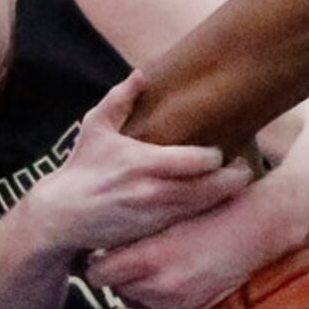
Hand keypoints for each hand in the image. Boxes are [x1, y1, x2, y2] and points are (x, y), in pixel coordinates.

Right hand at [31, 70, 250, 253]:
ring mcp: (158, 216)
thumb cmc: (81, 168)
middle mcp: (155, 191)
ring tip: (237, 183)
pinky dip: (208, 213)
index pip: (199, 160)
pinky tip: (217, 204)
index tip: (223, 149)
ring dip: (226, 196)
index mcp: (144, 162)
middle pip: (213, 187)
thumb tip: (141, 74)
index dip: (218, 156)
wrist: (62, 217)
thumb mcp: (95, 128)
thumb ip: (120, 99)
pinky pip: (193, 223)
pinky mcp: (157, 233)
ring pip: (207, 208)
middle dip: (235, 177)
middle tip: (245, 167)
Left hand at [86, 205, 258, 308]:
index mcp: (150, 257)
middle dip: (113, 273)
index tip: (96, 253)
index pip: (99, 272)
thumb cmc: (211, 210)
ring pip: (132, 299)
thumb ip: (134, 231)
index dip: (95, 263)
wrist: (253, 227)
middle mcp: (160, 286)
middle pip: (115, 286)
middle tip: (115, 258)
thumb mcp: (166, 214)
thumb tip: (103, 246)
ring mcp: (176, 302)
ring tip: (133, 269)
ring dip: (129, 287)